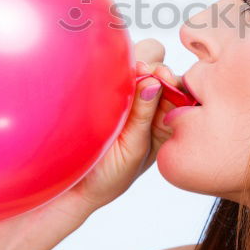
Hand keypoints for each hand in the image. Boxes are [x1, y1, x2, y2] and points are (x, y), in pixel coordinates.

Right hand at [65, 38, 179, 209]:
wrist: (73, 187)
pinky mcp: (99, 89)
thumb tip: (153, 81)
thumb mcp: (133, 150)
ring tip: (125, 74)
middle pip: (158, 68)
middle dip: (154, 67)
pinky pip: (108, 69)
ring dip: (132, 65)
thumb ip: (143, 117)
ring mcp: (123, 93)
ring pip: (135, 63)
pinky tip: (105, 73)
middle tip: (144, 71)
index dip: (172, 80)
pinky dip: (110, 67)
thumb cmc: (110, 175)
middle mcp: (146, 102)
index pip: (177, 88)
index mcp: (164, 118)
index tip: (163, 76)